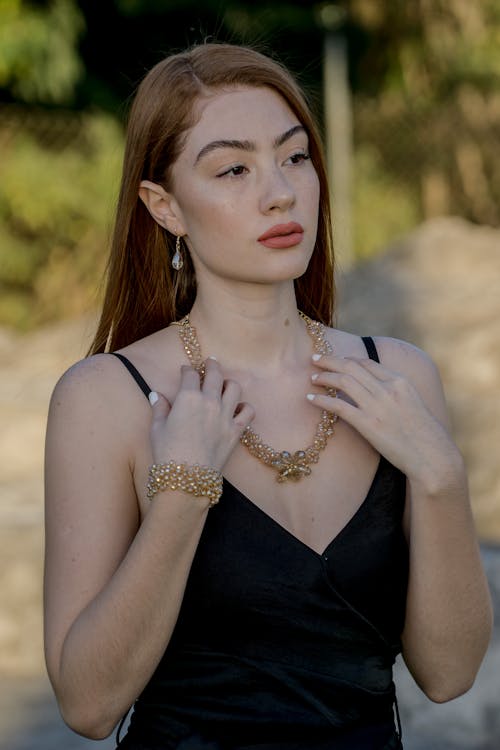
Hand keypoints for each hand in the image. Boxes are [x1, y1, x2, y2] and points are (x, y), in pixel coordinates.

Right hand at [148, 358, 253, 470]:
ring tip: (225, 384)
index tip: (186, 371)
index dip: (187, 370)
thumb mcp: (157, 428)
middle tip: (211, 362)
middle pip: (215, 374)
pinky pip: (248, 411)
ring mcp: (225, 415)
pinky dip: (245, 407)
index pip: (190, 375)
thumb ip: (160, 408)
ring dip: (229, 383)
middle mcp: (209, 401)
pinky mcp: (236, 430)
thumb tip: (157, 395)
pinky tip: (238, 407)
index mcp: (188, 397)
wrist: (187, 478)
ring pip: (234, 388)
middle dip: (212, 365)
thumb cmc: (167, 453)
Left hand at [308, 354, 459, 485]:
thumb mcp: (413, 404)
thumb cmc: (424, 434)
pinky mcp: (368, 425)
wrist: (432, 455)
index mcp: (400, 382)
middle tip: (315, 359)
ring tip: (312, 378)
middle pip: (351, 366)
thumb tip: (377, 389)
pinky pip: (338, 406)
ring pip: (343, 381)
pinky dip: (322, 399)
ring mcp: (377, 406)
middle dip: (330, 361)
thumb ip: (396, 393)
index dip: (347, 359)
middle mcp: (388, 389)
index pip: (367, 363)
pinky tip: (311, 399)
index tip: (335, 360)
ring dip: (324, 377)